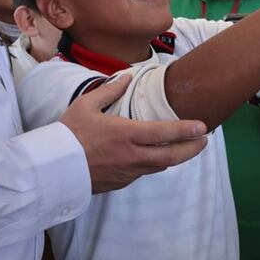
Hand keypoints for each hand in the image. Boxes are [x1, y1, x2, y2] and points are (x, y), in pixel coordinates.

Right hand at [59, 73, 208, 193]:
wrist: (54, 168)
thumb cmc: (69, 133)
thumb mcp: (86, 105)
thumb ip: (109, 90)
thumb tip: (126, 77)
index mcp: (126, 134)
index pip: (164, 133)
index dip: (186, 130)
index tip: (203, 126)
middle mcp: (132, 155)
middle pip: (172, 155)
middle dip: (192, 148)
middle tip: (204, 140)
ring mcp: (128, 172)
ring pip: (160, 165)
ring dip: (176, 157)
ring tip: (186, 148)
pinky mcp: (122, 182)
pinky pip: (145, 172)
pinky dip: (155, 163)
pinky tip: (157, 156)